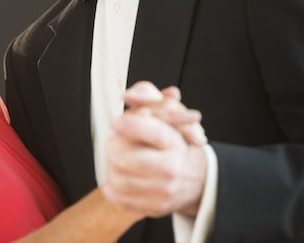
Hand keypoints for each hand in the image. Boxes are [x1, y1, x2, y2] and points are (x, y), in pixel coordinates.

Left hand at [101, 82, 207, 216]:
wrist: (194, 178)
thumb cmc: (175, 140)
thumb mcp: (168, 113)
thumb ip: (147, 97)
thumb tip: (128, 95)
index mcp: (174, 142)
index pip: (150, 131)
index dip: (129, 125)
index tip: (115, 122)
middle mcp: (172, 168)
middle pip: (127, 158)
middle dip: (112, 148)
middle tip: (110, 143)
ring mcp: (165, 191)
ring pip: (120, 180)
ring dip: (109, 168)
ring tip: (111, 161)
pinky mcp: (156, 207)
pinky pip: (122, 200)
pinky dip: (112, 189)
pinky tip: (112, 180)